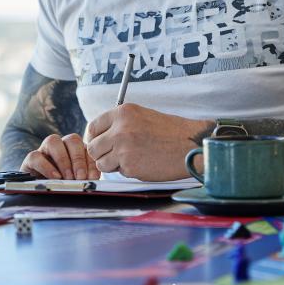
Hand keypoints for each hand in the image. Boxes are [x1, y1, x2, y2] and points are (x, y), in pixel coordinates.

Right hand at [20, 133, 99, 179]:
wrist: (38, 192)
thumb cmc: (62, 187)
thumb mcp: (76, 182)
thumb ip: (84, 178)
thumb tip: (92, 182)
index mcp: (76, 149)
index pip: (86, 147)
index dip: (91, 162)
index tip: (93, 178)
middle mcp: (61, 145)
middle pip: (72, 139)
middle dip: (78, 160)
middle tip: (81, 178)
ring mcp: (44, 150)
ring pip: (53, 141)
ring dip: (63, 160)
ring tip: (68, 178)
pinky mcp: (30, 160)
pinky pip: (35, 156)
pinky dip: (46, 166)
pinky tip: (55, 177)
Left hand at [86, 104, 211, 180]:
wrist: (190, 145)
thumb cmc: (170, 132)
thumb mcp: (142, 116)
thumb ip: (120, 123)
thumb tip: (100, 136)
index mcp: (123, 112)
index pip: (93, 127)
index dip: (95, 138)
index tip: (101, 143)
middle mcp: (120, 128)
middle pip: (93, 147)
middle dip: (102, 154)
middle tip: (115, 155)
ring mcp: (123, 148)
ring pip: (101, 163)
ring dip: (112, 165)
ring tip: (131, 159)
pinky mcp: (130, 166)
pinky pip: (118, 172)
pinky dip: (127, 171)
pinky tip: (142, 163)